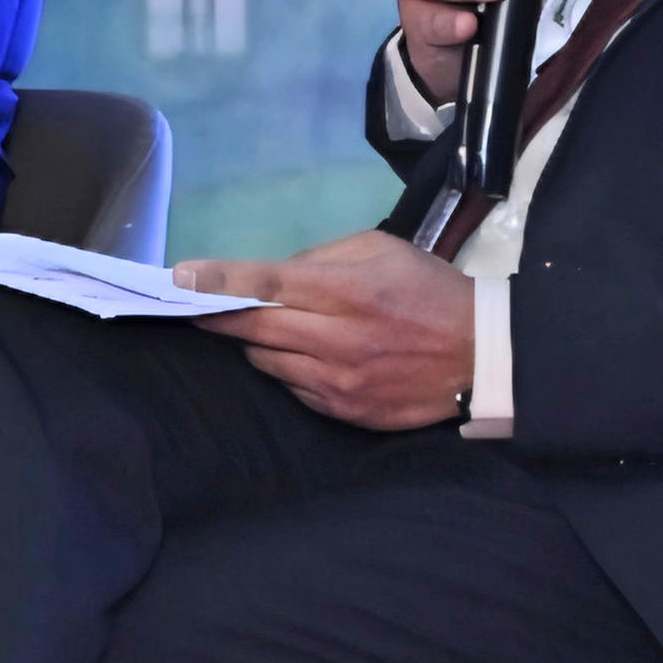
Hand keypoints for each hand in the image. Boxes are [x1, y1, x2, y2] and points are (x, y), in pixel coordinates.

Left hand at [173, 231, 477, 430]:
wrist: (483, 355)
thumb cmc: (428, 291)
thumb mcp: (380, 251)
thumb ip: (321, 259)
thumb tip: (271, 277)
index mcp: (348, 292)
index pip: (267, 285)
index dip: (219, 281)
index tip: (179, 278)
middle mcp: (339, 339)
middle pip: (254, 330)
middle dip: (219, 317)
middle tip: (196, 308)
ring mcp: (340, 381)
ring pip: (267, 363)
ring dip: (257, 346)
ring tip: (271, 331)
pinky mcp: (346, 411)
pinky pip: (293, 389)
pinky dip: (288, 370)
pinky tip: (306, 357)